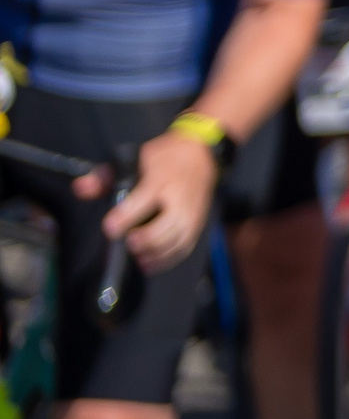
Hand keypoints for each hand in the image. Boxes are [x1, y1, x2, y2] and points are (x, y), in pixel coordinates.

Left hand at [88, 133, 217, 273]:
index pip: (146, 196)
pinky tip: (148, 264)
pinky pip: (186, 246)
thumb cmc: (162, 158)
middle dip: (148, 237)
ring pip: (179, 237)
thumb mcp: (132, 159)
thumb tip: (80, 189)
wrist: (199, 154)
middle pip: (169, 221)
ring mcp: (192, 211)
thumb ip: (105, 177)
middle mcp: (179, 195)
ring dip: (157, 252)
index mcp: (161, 177)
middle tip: (129, 243)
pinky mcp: (197, 223)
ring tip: (137, 257)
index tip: (110, 228)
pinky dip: (168, 259)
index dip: (127, 214)